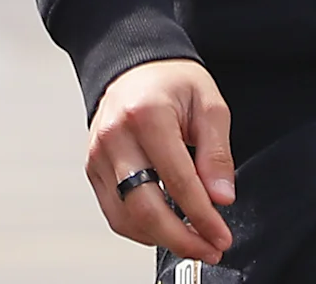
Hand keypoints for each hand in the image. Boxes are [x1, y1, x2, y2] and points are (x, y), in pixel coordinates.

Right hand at [85, 58, 234, 262]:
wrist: (134, 67)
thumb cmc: (171, 82)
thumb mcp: (209, 106)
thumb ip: (216, 154)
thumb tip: (220, 197)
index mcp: (146, 115)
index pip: (178, 181)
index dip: (203, 217)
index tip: (221, 236)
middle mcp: (116, 136)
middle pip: (145, 208)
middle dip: (181, 239)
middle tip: (209, 248)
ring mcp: (99, 154)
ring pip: (126, 217)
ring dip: (162, 239)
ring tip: (191, 241)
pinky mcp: (93, 168)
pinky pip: (114, 212)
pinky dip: (141, 229)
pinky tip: (164, 227)